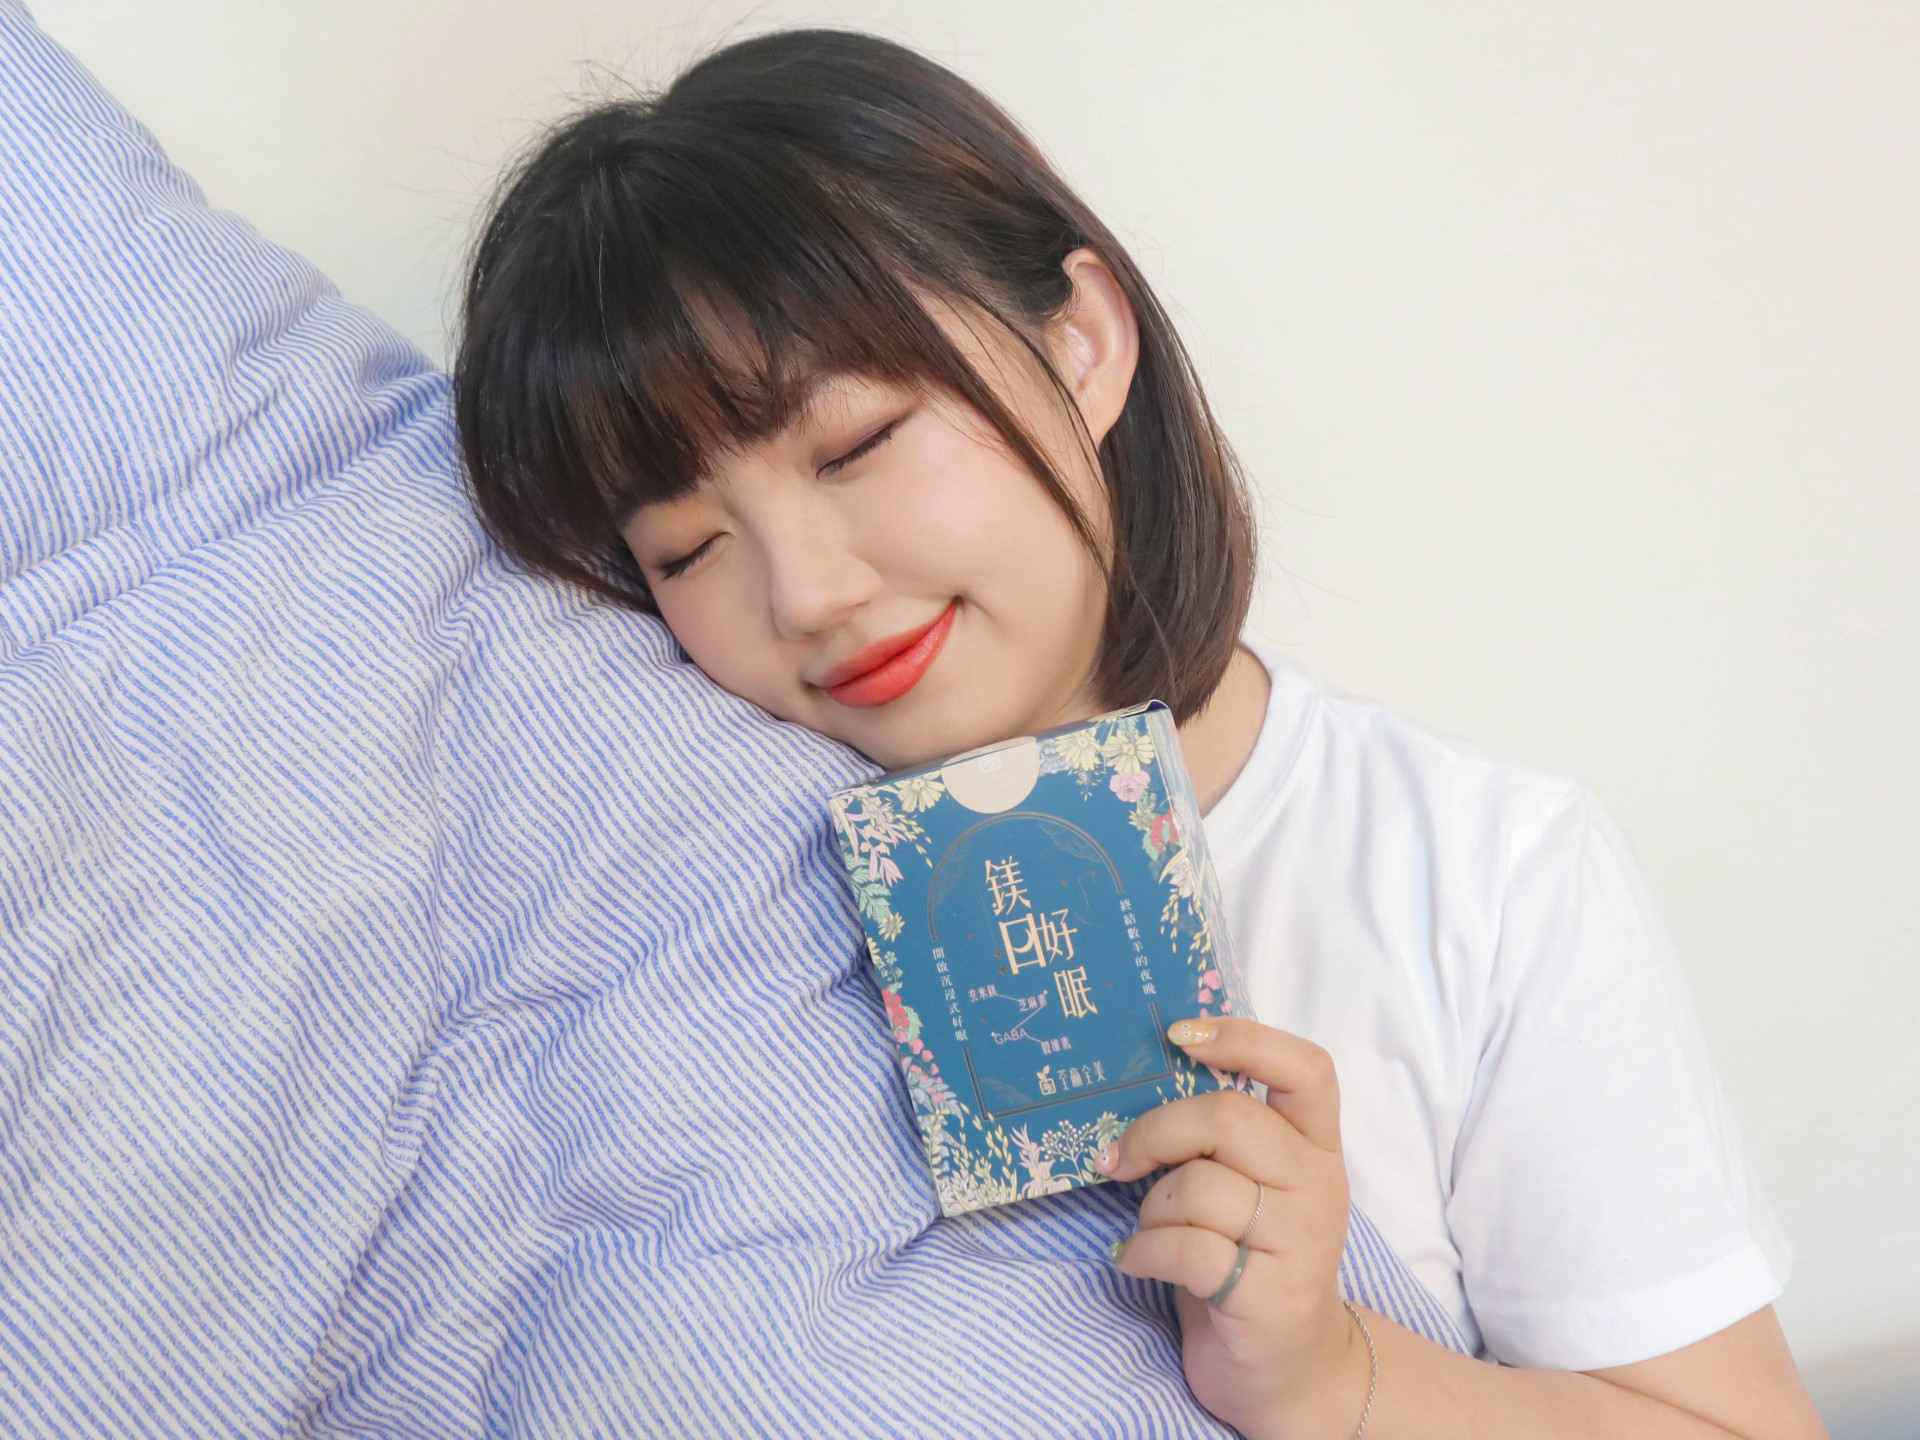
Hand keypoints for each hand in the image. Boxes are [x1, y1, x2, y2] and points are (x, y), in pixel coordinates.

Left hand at [1096, 1017, 1371, 1439]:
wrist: (1290, 1369)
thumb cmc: (1250, 1259)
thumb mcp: (1249, 1188)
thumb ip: (1220, 1138)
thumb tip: (1140, 1078)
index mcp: (1316, 1147)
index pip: (1307, 1070)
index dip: (1243, 1037)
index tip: (1178, 1036)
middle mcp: (1320, 1187)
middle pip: (1228, 1119)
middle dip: (1154, 1132)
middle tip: (1118, 1160)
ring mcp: (1303, 1244)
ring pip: (1200, 1188)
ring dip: (1149, 1208)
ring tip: (1147, 1229)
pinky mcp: (1273, 1298)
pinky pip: (1187, 1250)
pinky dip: (1143, 1251)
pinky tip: (1135, 1260)